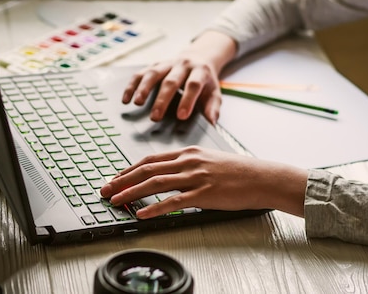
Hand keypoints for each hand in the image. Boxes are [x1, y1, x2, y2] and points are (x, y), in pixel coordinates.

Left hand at [99, 146, 307, 218]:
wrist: (262, 177)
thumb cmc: (239, 171)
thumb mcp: (210, 160)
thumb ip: (189, 165)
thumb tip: (170, 175)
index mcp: (189, 152)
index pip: (150, 159)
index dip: (128, 169)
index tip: (114, 178)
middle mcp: (189, 161)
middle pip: (146, 169)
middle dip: (121, 180)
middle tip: (105, 190)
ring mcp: (196, 177)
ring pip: (155, 183)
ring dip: (131, 193)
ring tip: (116, 201)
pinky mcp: (204, 193)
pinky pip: (174, 201)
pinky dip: (155, 207)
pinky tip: (142, 214)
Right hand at [121, 31, 237, 123]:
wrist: (199, 57)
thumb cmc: (205, 80)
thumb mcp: (214, 92)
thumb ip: (212, 107)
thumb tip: (211, 123)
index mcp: (200, 72)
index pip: (193, 85)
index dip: (187, 100)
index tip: (181, 116)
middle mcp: (182, 65)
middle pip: (171, 81)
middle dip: (162, 99)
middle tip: (155, 117)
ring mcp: (167, 64)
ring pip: (153, 74)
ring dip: (143, 88)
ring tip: (137, 103)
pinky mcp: (155, 65)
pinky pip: (141, 74)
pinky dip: (132, 86)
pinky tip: (126, 98)